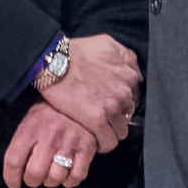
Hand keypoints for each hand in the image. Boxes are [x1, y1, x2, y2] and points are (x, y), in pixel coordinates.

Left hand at [3, 103, 101, 187]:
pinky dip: (70, 181)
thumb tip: (14, 170)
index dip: (11, 178)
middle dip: (32, 180)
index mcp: (31, 127)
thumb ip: (21, 141)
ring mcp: (69, 142)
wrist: (80, 97)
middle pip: (34, 173)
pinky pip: (76, 176)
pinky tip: (67, 175)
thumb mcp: (30, 119)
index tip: (14, 184)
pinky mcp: (87, 148)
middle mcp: (49, 135)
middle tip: (34, 177)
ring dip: (51, 181)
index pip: (14, 160)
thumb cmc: (50, 112)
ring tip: (51, 174)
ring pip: (55, 177)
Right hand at [43, 33, 140, 153]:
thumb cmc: (75, 51)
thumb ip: (124, 56)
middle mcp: (125, 90)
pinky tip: (95, 141)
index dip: (121, 101)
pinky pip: (109, 142)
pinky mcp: (97, 120)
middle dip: (116, 116)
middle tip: (100, 115)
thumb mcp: (106, 43)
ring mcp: (112, 106)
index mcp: (129, 72)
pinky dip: (103, 144)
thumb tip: (130, 69)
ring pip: (121, 130)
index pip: (135, 96)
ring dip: (110, 131)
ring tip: (97, 129)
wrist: (52, 62)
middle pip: (128, 114)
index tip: (110, 104)